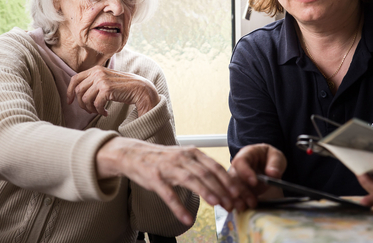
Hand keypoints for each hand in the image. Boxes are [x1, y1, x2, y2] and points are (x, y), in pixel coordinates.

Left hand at [67, 66, 159, 116]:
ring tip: (99, 112)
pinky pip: (96, 104)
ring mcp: (102, 80)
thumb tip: (78, 92)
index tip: (70, 102)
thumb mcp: (107, 80)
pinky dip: (99, 111)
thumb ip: (94, 81)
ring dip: (91, 109)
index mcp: (96, 69)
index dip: (69, 91)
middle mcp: (97, 73)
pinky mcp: (107, 89)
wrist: (140, 89)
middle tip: (90, 111)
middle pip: (78, 91)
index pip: (75, 79)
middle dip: (82, 104)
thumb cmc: (124, 87)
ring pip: (85, 99)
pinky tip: (105, 113)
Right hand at [96, 137, 251, 224]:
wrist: (133, 154)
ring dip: (206, 192)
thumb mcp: (184, 158)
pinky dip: (178, 207)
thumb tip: (223, 182)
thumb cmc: (162, 159)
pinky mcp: (155, 178)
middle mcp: (182, 158)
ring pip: (191, 180)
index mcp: (192, 153)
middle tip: (232, 203)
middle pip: (206, 173)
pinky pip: (168, 194)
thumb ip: (201, 167)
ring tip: (217, 204)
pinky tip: (186, 219)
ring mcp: (168, 167)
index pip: (215, 166)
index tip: (239, 193)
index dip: (228, 180)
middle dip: (222, 189)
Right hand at [229, 144, 286, 207]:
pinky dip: (237, 203)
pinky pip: (233, 195)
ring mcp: (236, 177)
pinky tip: (242, 208)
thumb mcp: (276, 156)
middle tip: (252, 201)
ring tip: (247, 207)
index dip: (245, 172)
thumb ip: (275, 163)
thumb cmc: (270, 157)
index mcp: (246, 154)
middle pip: (234, 177)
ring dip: (238, 199)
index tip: (254, 182)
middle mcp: (238, 166)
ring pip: (231, 188)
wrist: (268, 164)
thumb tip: (272, 173)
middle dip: (241, 190)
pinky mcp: (237, 188)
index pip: (241, 161)